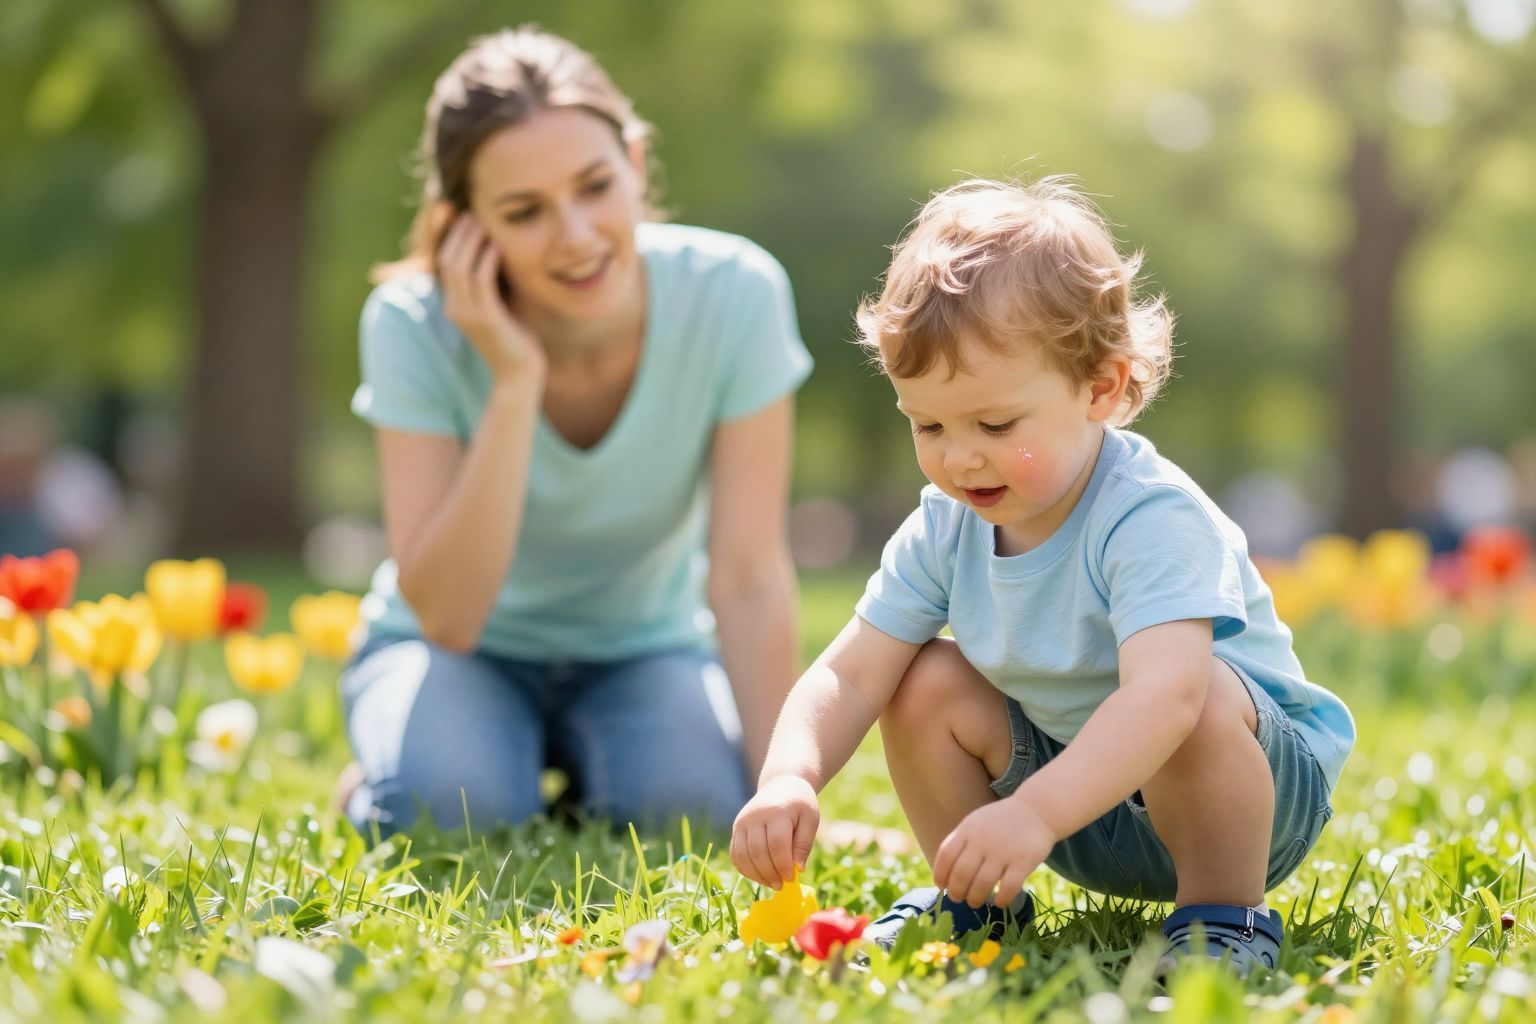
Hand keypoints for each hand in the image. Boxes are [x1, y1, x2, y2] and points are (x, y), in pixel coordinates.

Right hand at [436, 213, 544, 384]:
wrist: (521, 372)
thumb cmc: (516, 334)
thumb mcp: (500, 300)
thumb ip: (494, 277)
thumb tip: (498, 244)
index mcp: (454, 302)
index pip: (443, 261)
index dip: (449, 236)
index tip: (463, 211)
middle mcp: (454, 307)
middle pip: (447, 259)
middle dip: (458, 232)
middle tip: (474, 210)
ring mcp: (467, 314)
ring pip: (459, 267)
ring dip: (472, 241)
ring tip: (484, 221)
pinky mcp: (485, 319)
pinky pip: (481, 281)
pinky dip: (487, 259)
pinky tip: (497, 245)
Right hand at [730, 775, 819, 887]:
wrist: (780, 784)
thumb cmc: (799, 804)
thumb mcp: (810, 819)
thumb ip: (804, 843)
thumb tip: (797, 869)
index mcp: (776, 811)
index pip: (777, 844)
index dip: (783, 865)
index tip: (791, 878)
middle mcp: (754, 816)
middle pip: (758, 852)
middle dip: (770, 873)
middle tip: (781, 885)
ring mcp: (742, 822)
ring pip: (743, 856)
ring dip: (757, 875)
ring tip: (772, 883)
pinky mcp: (736, 829)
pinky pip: (735, 854)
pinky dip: (745, 869)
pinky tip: (759, 876)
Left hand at [932, 795, 1056, 908]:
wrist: (1036, 810)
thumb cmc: (1000, 822)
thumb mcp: (974, 823)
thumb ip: (960, 844)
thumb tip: (944, 875)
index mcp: (967, 830)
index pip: (946, 856)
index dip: (940, 874)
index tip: (942, 886)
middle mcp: (983, 841)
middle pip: (962, 874)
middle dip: (957, 892)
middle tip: (959, 898)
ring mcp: (1003, 851)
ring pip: (982, 884)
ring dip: (975, 899)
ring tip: (976, 902)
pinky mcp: (1023, 861)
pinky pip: (1008, 887)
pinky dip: (1001, 899)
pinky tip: (999, 901)